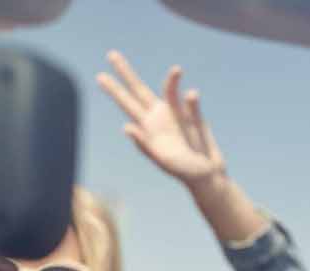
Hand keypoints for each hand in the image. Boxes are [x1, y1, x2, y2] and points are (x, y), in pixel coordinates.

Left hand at [97, 51, 226, 189]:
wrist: (209, 176)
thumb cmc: (184, 172)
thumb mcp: (162, 160)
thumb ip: (145, 145)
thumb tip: (127, 127)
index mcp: (148, 127)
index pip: (127, 104)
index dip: (115, 90)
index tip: (100, 76)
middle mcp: (159, 117)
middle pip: (139, 90)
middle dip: (126, 73)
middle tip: (111, 55)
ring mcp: (177, 114)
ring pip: (169, 90)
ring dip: (172, 80)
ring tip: (176, 70)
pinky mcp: (195, 115)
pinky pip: (192, 102)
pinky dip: (192, 101)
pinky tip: (193, 95)